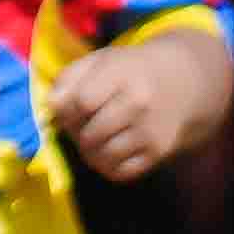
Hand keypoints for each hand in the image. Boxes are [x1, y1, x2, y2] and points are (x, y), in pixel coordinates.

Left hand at [52, 20, 233, 179]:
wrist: (182, 82)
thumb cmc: (131, 70)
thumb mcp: (100, 61)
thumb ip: (69, 78)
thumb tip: (52, 109)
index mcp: (122, 74)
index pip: (81, 102)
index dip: (66, 111)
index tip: (69, 109)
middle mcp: (138, 104)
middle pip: (89, 134)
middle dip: (76, 133)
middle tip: (80, 125)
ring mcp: (150, 131)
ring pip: (102, 157)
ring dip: (88, 152)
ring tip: (92, 138)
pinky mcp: (157, 152)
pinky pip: (120, 172)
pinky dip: (106, 166)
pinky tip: (107, 151)